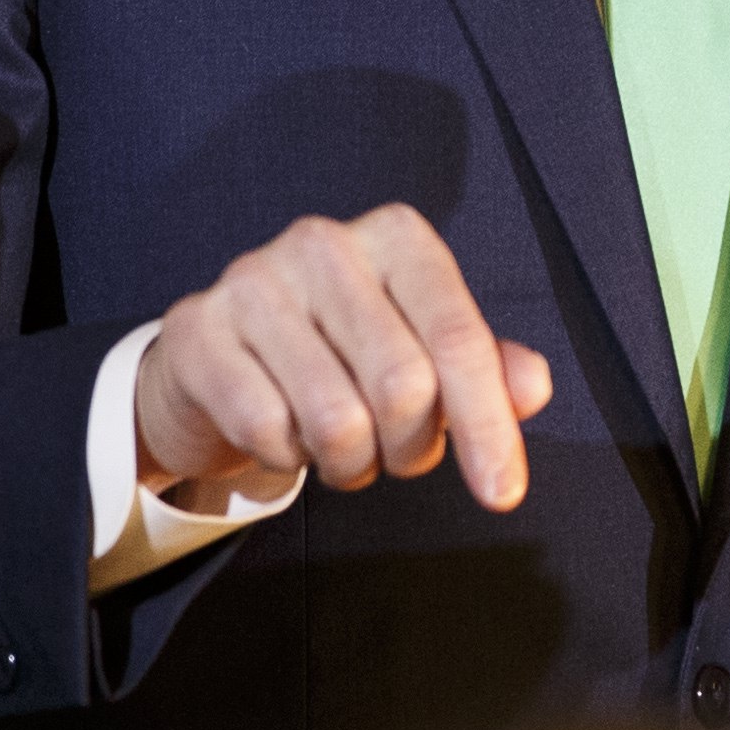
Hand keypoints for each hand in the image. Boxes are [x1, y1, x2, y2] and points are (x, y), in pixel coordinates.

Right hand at [131, 205, 554, 512]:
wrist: (220, 359)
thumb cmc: (338, 353)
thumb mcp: (421, 350)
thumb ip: (484, 367)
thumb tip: (532, 388)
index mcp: (396, 237)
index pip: (458, 337)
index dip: (487, 423)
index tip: (503, 492)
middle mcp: (324, 243)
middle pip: (402, 386)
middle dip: (410, 448)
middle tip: (397, 453)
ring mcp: (253, 279)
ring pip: (336, 419)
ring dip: (351, 462)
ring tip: (343, 447)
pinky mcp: (197, 327)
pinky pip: (267, 430)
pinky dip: (287, 457)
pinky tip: (286, 433)